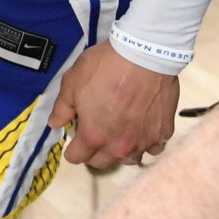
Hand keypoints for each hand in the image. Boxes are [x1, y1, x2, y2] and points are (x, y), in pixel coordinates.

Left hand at [48, 45, 180, 168]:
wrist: (144, 55)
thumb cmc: (104, 67)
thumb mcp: (72, 83)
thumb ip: (62, 108)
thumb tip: (55, 124)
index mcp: (93, 136)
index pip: (76, 157)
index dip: (71, 149)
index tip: (73, 140)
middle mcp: (119, 146)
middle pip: (101, 163)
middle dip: (93, 153)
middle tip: (94, 135)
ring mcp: (144, 141)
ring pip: (129, 159)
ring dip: (121, 151)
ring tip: (119, 135)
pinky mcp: (163, 132)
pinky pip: (154, 147)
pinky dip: (147, 142)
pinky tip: (143, 129)